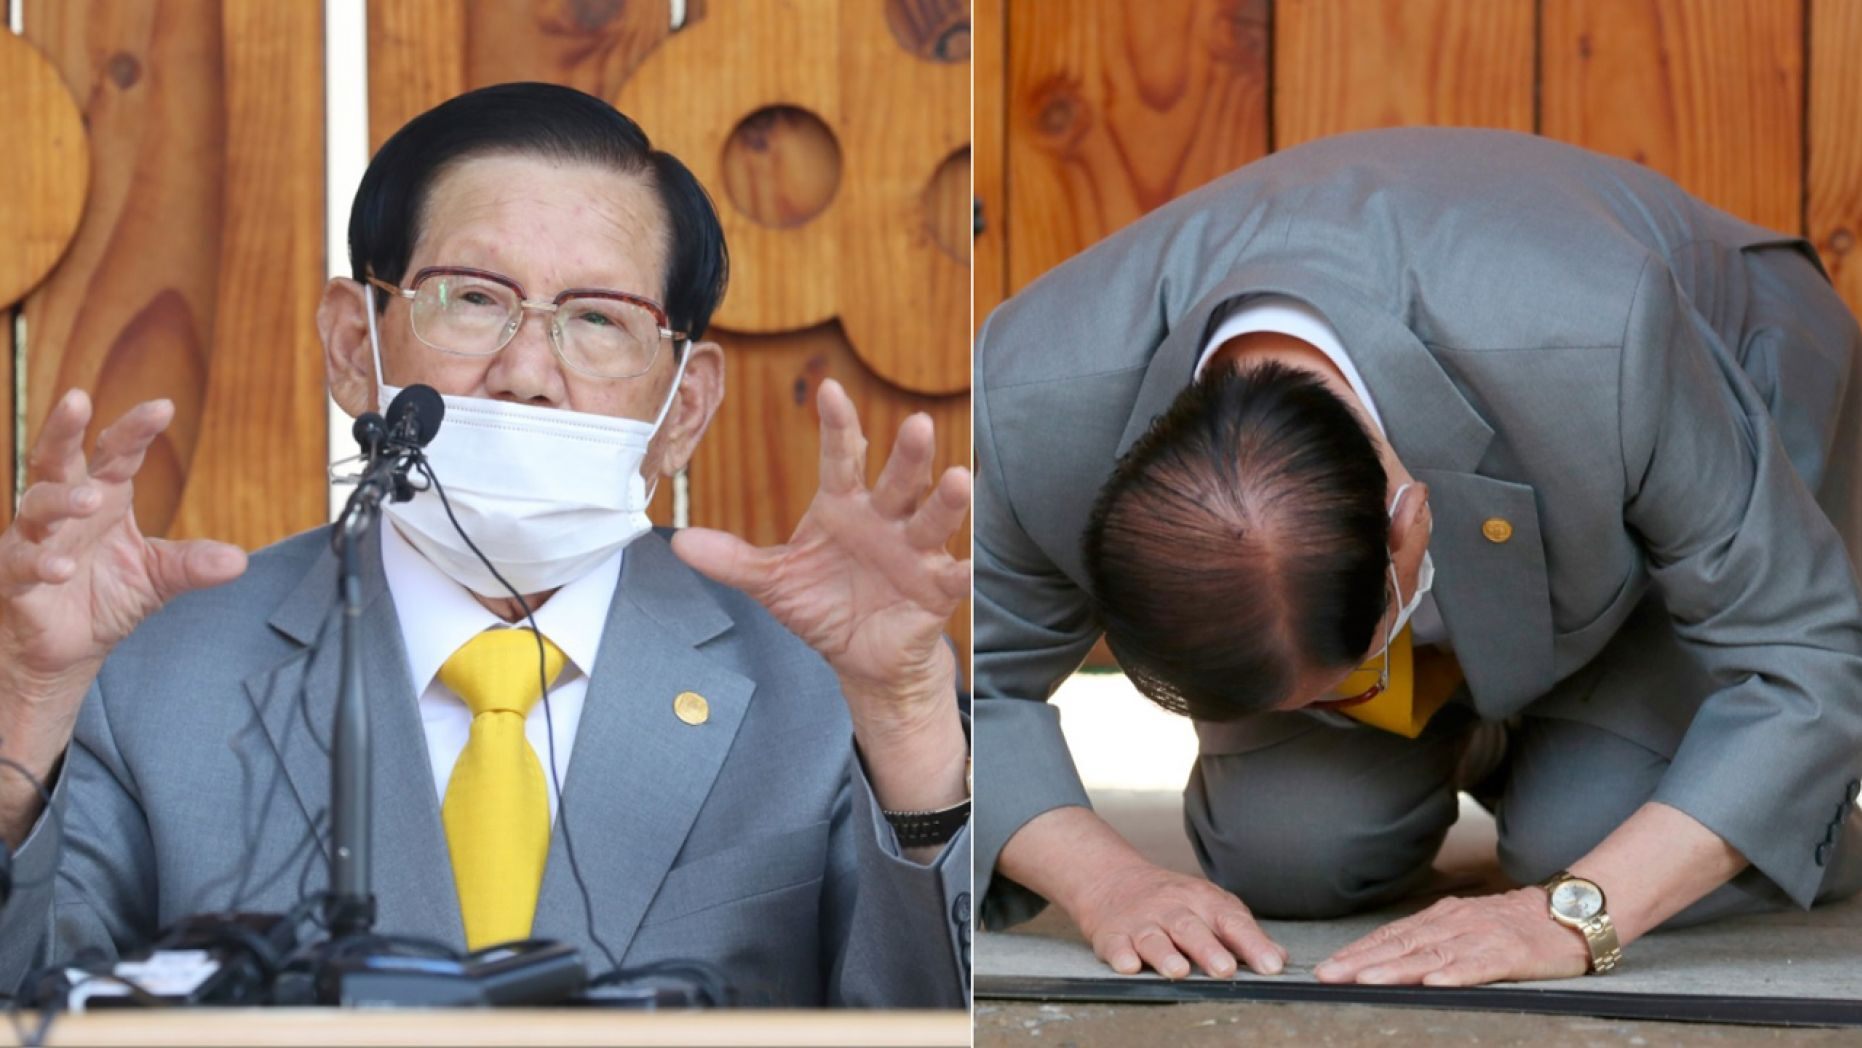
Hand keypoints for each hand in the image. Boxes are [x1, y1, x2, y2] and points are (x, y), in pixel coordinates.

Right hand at [0, 391, 245, 806]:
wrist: (66, 651)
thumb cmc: (104, 598)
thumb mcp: (157, 578)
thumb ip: (191, 564)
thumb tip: (239, 560)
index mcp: (104, 498)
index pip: (118, 454)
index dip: (136, 430)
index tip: (162, 407)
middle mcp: (65, 510)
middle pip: (57, 458)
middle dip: (64, 429)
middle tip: (77, 398)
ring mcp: (34, 540)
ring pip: (36, 505)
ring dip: (61, 499)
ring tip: (90, 499)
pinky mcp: (13, 577)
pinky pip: (21, 562)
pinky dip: (40, 562)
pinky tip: (62, 567)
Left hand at [671, 380, 969, 812]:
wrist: (862, 658)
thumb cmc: (823, 605)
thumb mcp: (774, 582)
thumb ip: (733, 560)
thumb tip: (680, 542)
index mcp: (845, 507)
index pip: (842, 458)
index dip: (838, 425)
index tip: (829, 390)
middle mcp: (885, 520)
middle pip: (899, 479)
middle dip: (908, 454)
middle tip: (916, 423)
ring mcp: (915, 552)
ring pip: (932, 519)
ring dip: (946, 501)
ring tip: (957, 479)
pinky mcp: (937, 590)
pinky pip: (955, 576)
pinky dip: (965, 569)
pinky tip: (969, 564)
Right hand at [1072, 857, 1286, 979]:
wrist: (1114, 879)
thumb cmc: (1172, 901)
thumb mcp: (1209, 906)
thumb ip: (1242, 932)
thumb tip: (1279, 957)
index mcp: (1202, 901)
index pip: (1231, 921)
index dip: (1252, 944)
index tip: (1271, 966)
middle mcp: (1172, 909)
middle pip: (1191, 928)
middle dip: (1208, 949)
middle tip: (1226, 969)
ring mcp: (1140, 921)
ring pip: (1154, 938)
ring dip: (1165, 955)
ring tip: (1179, 971)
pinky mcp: (1112, 935)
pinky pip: (1116, 945)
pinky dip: (1121, 955)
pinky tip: (1129, 965)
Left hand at [1314, 889, 1589, 985]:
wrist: (1569, 914)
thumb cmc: (1513, 926)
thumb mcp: (1466, 926)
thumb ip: (1432, 939)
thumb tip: (1387, 957)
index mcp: (1442, 918)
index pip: (1391, 935)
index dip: (1357, 951)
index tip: (1327, 967)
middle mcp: (1456, 923)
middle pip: (1401, 944)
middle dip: (1361, 961)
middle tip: (1328, 976)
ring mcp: (1482, 937)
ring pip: (1431, 954)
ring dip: (1396, 969)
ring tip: (1365, 981)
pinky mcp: (1510, 954)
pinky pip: (1479, 965)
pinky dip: (1454, 973)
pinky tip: (1433, 982)